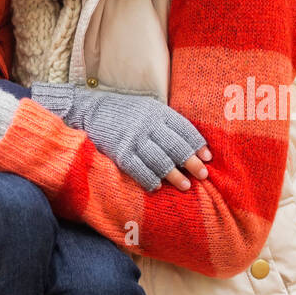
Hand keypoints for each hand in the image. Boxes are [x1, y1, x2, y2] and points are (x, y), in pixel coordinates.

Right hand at [30, 82, 211, 192]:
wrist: (87, 109)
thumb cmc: (122, 111)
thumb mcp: (146, 107)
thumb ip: (164, 121)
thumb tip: (189, 142)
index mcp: (156, 111)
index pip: (183, 128)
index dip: (197, 143)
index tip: (207, 157)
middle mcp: (147, 124)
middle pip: (176, 146)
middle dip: (192, 162)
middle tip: (203, 175)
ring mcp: (133, 138)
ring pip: (161, 160)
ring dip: (175, 175)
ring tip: (185, 186)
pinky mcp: (120, 152)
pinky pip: (139, 169)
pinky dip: (150, 179)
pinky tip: (157, 187)